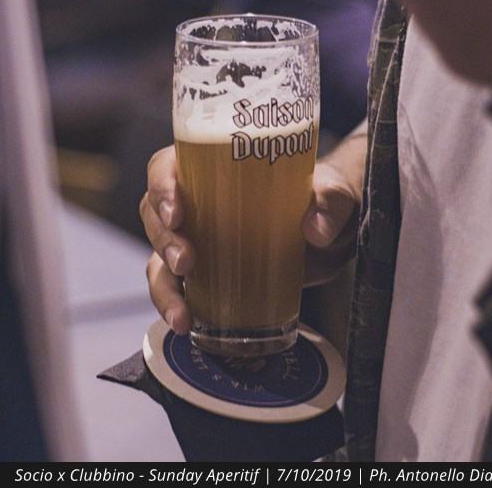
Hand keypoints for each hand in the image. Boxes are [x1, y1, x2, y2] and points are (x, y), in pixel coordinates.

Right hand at [140, 137, 364, 334]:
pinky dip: (174, 306)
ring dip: (163, 284)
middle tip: (185, 262)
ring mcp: (198, 240)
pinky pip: (176, 288)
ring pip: (158, 256)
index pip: (167, 166)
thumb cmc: (324, 199)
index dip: (162, 186)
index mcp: (214, 167)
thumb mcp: (334, 192)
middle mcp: (197, 202)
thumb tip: (316, 228)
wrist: (335, 236)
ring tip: (182, 313)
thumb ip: (331, 200)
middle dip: (163, 240)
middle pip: (155, 214)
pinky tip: (185, 325)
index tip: (177, 212)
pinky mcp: (207, 274)